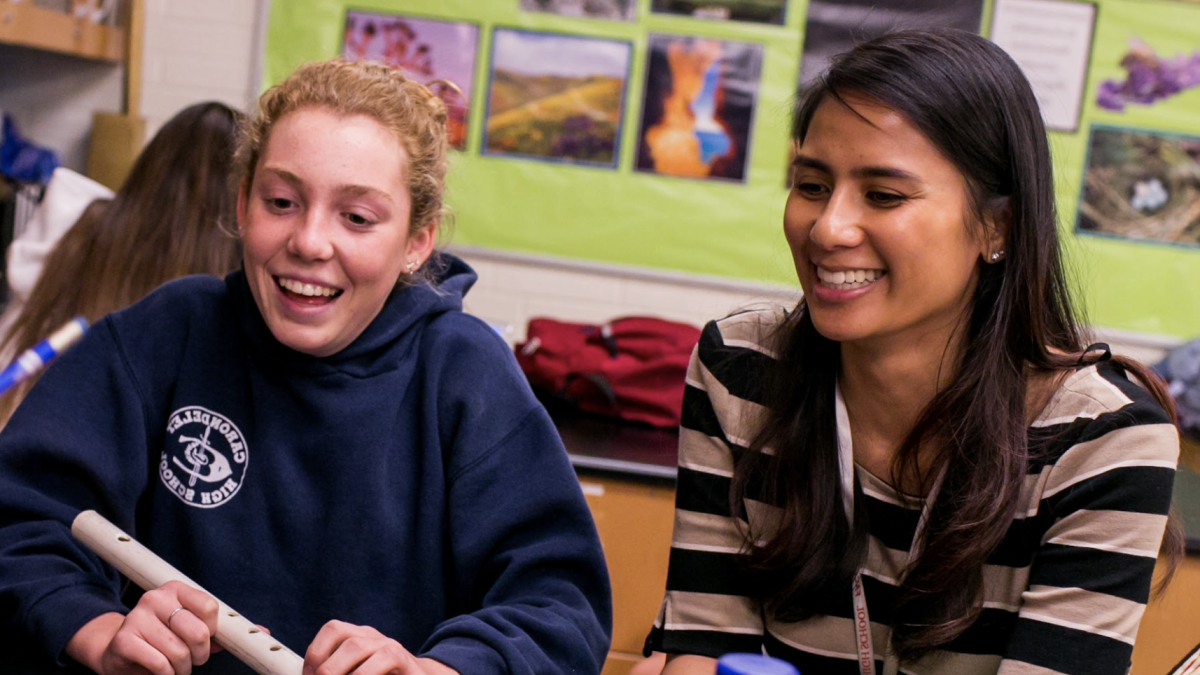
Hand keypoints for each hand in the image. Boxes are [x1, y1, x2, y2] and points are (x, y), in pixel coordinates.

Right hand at [66, 580, 218, 674]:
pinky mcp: (124, 640)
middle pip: (198, 632)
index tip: (205, 639)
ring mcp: (137, 617)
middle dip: (200, 655)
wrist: (120, 651)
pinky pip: (160, 664)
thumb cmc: (159, 639)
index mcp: (175, 590)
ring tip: (176, 667)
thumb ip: (208, 630)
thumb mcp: (184, 629)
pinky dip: (167, 674)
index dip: (212, 630)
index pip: (209, 607)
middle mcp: (155, 598)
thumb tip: (238, 634)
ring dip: (182, 668)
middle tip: (193, 660)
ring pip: (179, 652)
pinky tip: (162, 672)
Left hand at [304, 620, 459, 674]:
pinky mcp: (406, 662)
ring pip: (358, 646)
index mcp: (359, 636)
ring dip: (341, 671)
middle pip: (344, 636)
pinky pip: (385, 659)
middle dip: (326, 667)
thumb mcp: (357, 670)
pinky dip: (364, 674)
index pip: (333, 629)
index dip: (315, 653)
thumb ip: (338, 669)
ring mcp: (391, 647)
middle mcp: (374, 637)